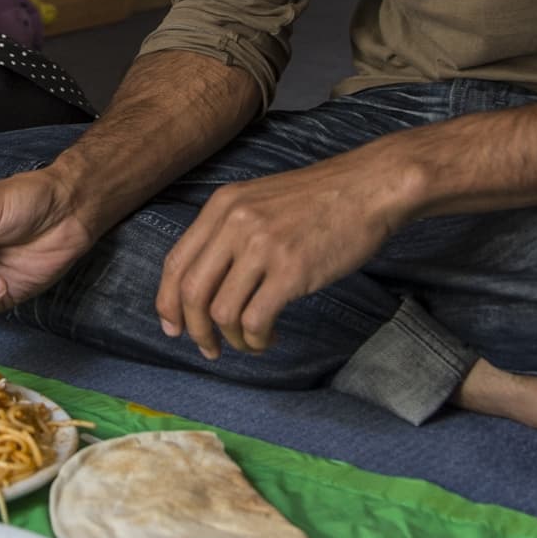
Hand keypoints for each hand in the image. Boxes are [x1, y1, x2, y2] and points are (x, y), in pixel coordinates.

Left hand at [156, 147, 417, 358]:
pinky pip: (256, 320)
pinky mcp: (291, 270)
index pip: (175, 263)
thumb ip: (230, 233)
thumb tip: (205, 286)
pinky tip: (270, 337)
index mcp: (221, 207)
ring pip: (222, 312)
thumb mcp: (260, 201)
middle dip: (195, 330)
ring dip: (233, 339)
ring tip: (251, 341)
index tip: (174, 329)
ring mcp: (262, 247)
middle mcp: (234, 224)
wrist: (369, 188)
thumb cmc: (320, 200)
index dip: (167, 303)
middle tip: (210, 349)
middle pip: (191, 293)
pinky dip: (257, 339)